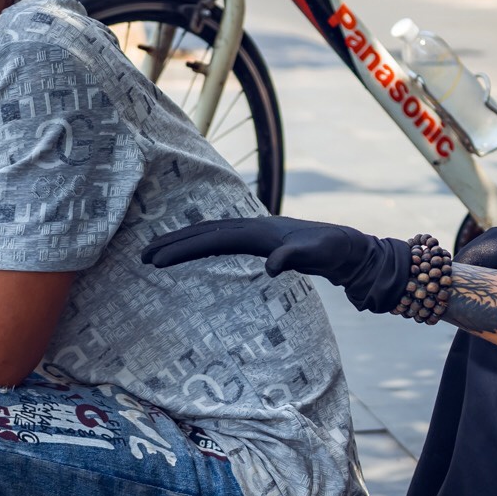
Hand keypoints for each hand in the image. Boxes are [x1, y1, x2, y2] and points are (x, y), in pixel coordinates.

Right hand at [144, 216, 410, 314]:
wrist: (354, 249)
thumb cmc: (338, 250)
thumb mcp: (320, 253)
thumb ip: (297, 257)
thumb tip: (272, 267)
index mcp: (260, 231)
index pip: (212, 239)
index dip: (183, 249)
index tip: (156, 259)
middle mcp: (254, 228)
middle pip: (204, 233)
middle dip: (173, 243)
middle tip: (142, 256)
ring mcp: (258, 234)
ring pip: (211, 235)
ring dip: (184, 243)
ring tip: (157, 254)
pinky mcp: (263, 243)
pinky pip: (223, 243)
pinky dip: (202, 246)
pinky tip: (193, 254)